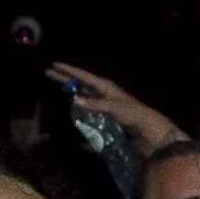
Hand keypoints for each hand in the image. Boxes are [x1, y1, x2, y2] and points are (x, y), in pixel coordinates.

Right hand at [43, 62, 185, 153]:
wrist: (150, 133)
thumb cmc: (134, 115)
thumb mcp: (114, 107)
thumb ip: (95, 104)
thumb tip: (74, 99)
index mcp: (105, 87)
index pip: (83, 76)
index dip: (68, 71)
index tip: (53, 65)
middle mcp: (103, 96)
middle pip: (80, 87)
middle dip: (65, 81)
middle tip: (49, 74)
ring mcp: (103, 111)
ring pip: (83, 104)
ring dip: (73, 103)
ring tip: (59, 97)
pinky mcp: (105, 125)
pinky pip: (89, 124)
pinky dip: (83, 128)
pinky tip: (75, 132)